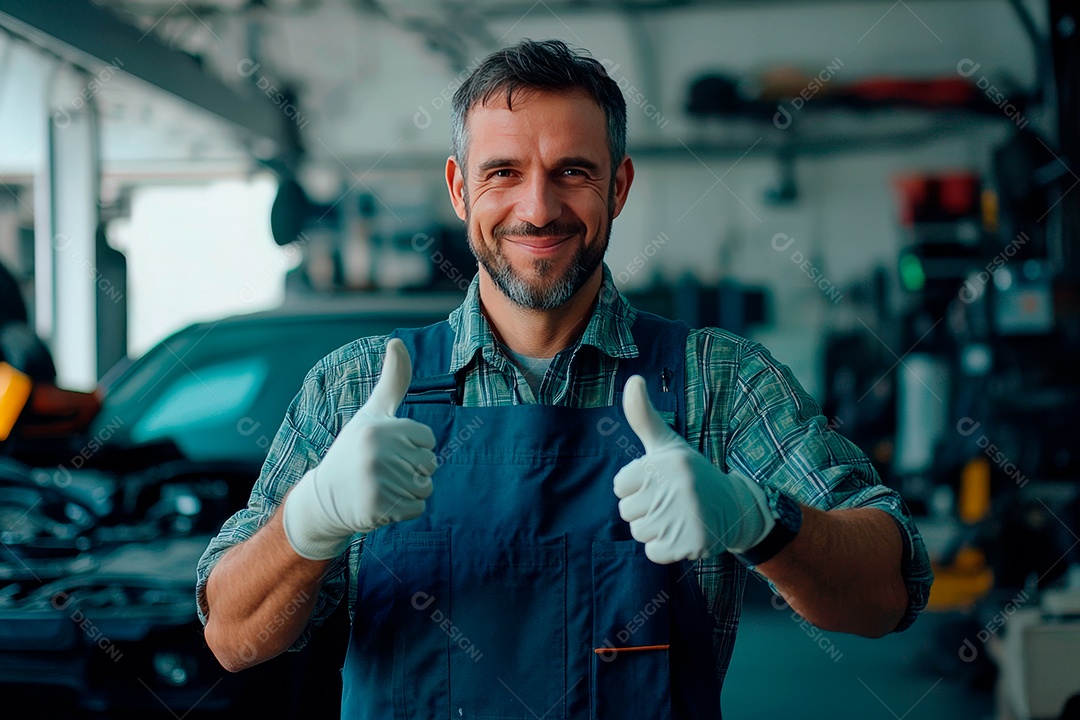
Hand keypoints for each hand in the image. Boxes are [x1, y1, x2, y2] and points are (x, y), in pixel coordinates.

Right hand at [283, 339, 436, 559]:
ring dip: (410, 490)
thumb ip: (392, 380)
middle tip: (383, 471)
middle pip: (430, 464)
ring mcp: (378, 481)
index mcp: (379, 428)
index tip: (388, 450)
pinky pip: (418, 508)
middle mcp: (378, 452)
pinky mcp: (380, 507)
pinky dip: (405, 510)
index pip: (428, 440)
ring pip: (426, 487)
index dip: (413, 447)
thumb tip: (398, 341)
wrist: (325, 497)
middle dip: (413, 470)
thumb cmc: (355, 449)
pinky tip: (382, 502)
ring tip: (383, 486)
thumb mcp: (372, 413)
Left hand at [612, 375, 773, 563]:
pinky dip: (664, 548)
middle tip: (670, 500)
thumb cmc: (690, 474)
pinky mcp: (691, 545)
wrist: (735, 508)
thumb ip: (643, 416)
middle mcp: (678, 489)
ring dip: (654, 529)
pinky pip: (653, 553)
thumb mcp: (668, 444)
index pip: (620, 486)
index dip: (636, 486)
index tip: (659, 481)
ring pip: (638, 532)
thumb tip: (632, 379)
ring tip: (677, 516)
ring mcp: (685, 518)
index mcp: (668, 463)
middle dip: (643, 509)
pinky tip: (682, 533)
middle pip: (626, 512)